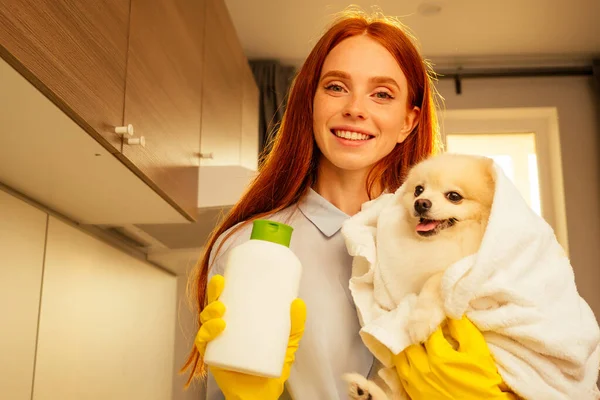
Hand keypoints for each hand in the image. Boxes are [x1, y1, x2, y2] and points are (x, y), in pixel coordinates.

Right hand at [195, 274, 306, 399]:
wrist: (262, 394)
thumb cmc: (272, 367)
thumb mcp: (287, 342)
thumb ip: (295, 325)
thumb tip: (298, 303)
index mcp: (237, 322)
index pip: (226, 300)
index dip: (220, 287)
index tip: (224, 276)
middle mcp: (223, 331)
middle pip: (213, 307)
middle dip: (213, 293)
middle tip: (221, 285)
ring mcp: (218, 344)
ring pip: (205, 322)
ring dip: (210, 312)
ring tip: (222, 309)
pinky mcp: (214, 358)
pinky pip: (204, 344)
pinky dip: (207, 333)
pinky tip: (219, 327)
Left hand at [394, 316, 517, 399]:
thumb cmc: (483, 383)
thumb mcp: (479, 354)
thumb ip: (464, 331)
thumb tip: (451, 313)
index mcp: (439, 357)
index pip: (428, 328)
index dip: (432, 318)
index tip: (434, 312)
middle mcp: (422, 369)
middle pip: (409, 340)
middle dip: (415, 329)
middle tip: (420, 323)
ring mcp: (415, 382)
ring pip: (400, 356)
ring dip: (406, 344)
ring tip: (413, 338)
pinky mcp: (413, 392)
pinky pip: (400, 372)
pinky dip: (403, 360)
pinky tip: (410, 355)